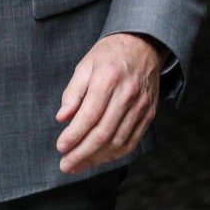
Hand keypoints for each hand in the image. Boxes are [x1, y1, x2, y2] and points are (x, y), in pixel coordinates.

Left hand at [56, 32, 166, 173]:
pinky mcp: (149, 113)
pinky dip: (115, 154)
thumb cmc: (109, 54)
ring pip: (118, 141)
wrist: (143, 44)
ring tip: (78, 165)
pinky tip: (99, 158)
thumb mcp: (85, 64)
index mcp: (108, 78)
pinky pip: (132, 141)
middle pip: (104, 133)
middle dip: (82, 153)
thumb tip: (62, 118)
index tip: (60, 147)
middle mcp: (127, 94)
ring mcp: (141, 106)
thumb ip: (73, 92)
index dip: (74, 135)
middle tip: (65, 164)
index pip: (89, 115)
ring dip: (97, 158)